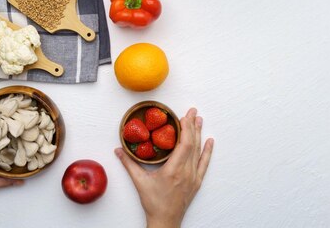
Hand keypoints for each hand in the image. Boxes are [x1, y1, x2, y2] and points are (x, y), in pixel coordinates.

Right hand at [115, 108, 213, 227]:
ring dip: (199, 134)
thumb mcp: (139, 182)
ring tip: (199, 120)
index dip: (186, 128)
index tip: (185, 116)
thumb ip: (129, 164)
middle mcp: (186, 172)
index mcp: (174, 170)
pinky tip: (210, 141)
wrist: (165, 220)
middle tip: (193, 111)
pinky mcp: (196, 182)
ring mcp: (193, 177)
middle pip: (192, 144)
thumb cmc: (153, 203)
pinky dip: (207, 151)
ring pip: (198, 151)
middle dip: (193, 126)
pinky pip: (204, 163)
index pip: (184, 144)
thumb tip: (119, 150)